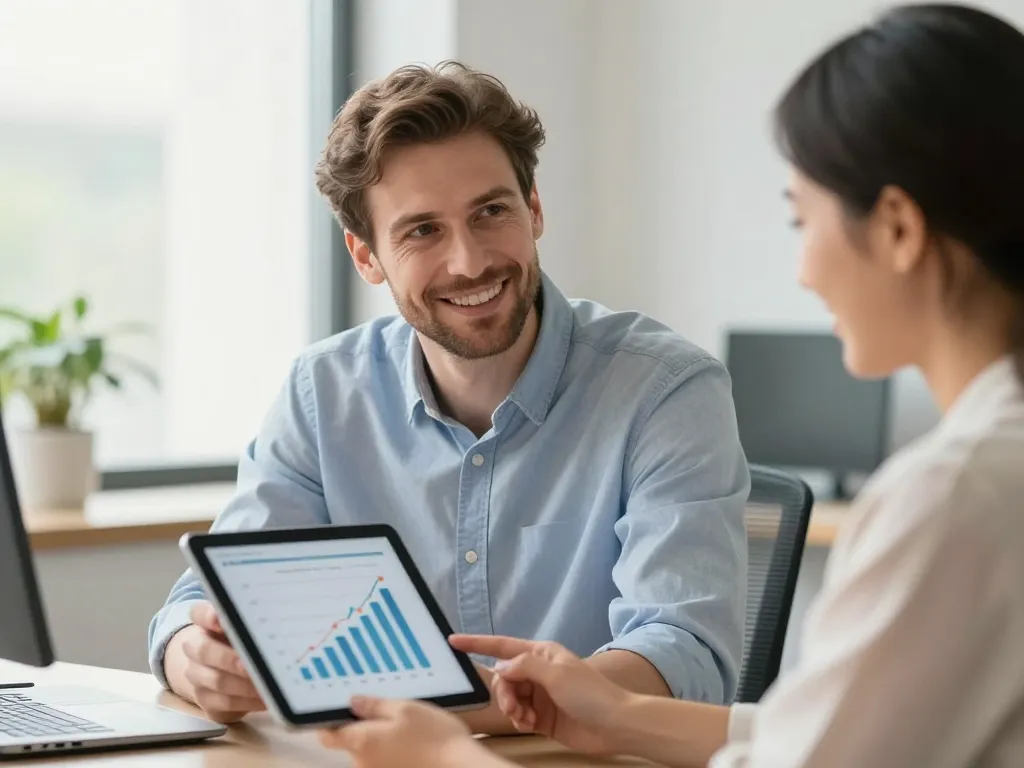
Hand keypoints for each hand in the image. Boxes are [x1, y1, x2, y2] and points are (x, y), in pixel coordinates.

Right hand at [165, 602, 264, 722]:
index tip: (220, 620)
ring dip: (244, 685)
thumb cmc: (243, 640)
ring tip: (268, 685)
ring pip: (216, 680)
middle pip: (204, 650)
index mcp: (206, 622)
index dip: (208, 616)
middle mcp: (195, 647)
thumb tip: (282, 623)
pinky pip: (224, 703)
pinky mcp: (205, 700)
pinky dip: (247, 702)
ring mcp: (197, 675)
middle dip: (230, 659)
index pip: (199, 613)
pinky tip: (265, 699)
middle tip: (252, 665)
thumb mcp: (249, 627)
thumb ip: (257, 623)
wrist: (222, 669)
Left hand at [318, 696, 494, 767]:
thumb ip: (375, 705)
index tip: (335, 705)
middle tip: (383, 705)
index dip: (328, 719)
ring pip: (368, 750)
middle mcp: (364, 762)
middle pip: (350, 741)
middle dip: (362, 724)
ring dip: (379, 735)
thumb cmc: (434, 736)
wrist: (460, 767)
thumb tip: (352, 702)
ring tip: (402, 720)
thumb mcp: (406, 709)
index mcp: (362, 741)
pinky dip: (390, 747)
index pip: (328, 735)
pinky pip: (383, 760)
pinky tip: (410, 737)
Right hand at [450, 635, 631, 755]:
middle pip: (503, 677)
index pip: (503, 645)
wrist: (614, 725)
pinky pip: (518, 715)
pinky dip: (520, 720)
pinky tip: (531, 725)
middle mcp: (538, 671)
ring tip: (526, 719)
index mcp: (542, 653)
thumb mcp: (556, 673)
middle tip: (515, 707)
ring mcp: (539, 694)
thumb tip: (501, 667)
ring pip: (509, 698)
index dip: (477, 643)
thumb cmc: (590, 693)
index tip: (453, 641)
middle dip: (504, 693)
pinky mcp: (541, 716)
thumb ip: (524, 666)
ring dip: (512, 709)